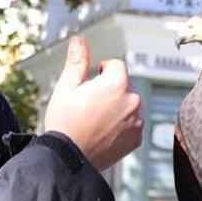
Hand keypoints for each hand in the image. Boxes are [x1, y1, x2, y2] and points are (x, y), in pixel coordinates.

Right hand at [44, 37, 142, 171]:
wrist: (68, 160)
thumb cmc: (64, 122)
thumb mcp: (66, 88)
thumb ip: (77, 62)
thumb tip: (79, 40)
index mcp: (117, 83)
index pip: (116, 65)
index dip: (102, 71)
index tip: (92, 82)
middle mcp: (133, 100)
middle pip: (125, 84)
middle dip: (111, 89)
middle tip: (90, 104)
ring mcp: (137, 121)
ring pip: (130, 104)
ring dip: (118, 106)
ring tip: (96, 119)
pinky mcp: (137, 138)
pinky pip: (133, 123)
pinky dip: (122, 124)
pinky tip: (104, 132)